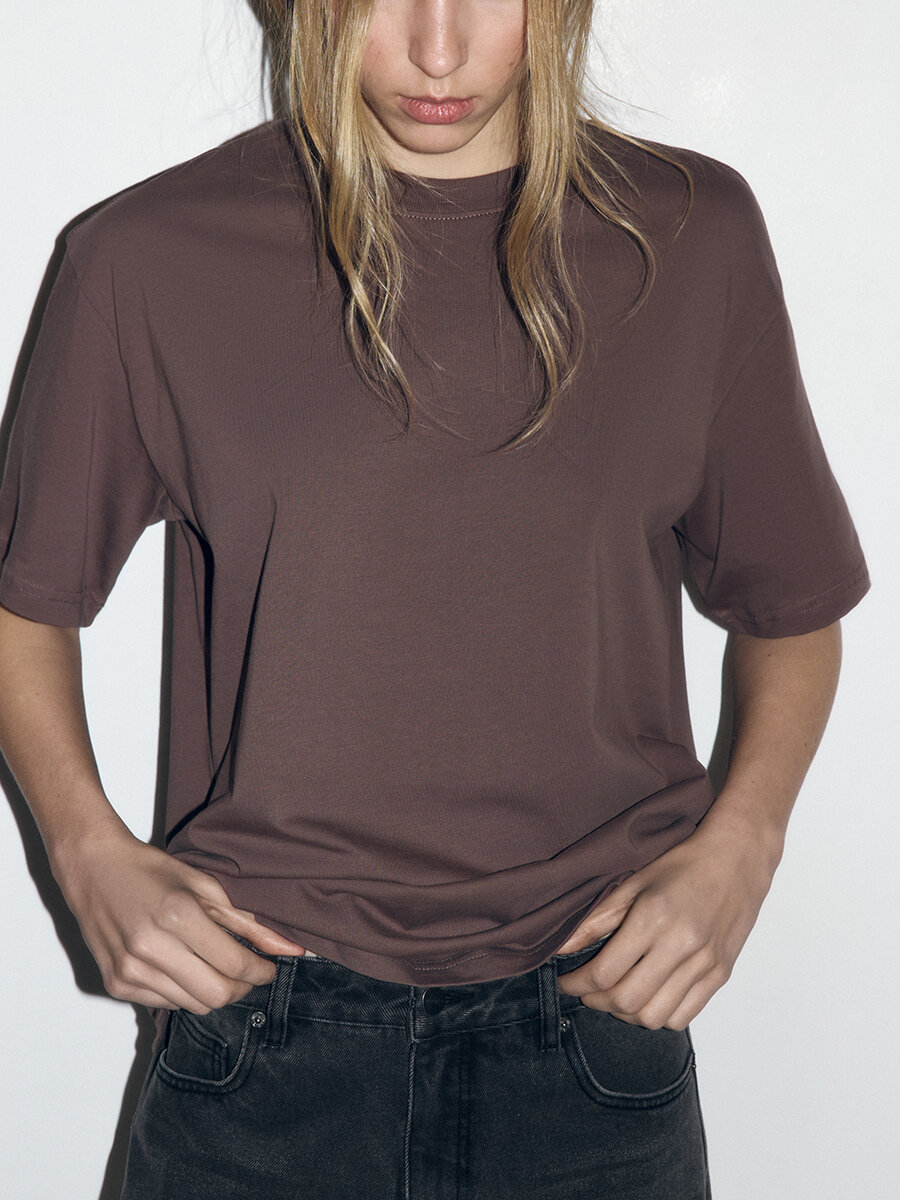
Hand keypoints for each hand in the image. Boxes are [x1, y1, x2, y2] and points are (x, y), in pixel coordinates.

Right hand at [51, 825, 305, 1013]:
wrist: (93, 869)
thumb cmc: (151, 871)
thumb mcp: (205, 886)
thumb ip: (248, 923)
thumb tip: (289, 949)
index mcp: (178, 917)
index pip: (234, 965)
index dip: (261, 971)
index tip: (270, 967)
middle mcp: (151, 949)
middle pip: (216, 996)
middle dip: (242, 987)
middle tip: (248, 972)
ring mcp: (130, 971)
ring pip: (192, 1006)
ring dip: (213, 990)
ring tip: (213, 965)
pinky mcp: (116, 984)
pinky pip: (166, 1003)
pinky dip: (183, 991)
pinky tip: (182, 966)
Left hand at [555, 809, 780, 1029]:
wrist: (736, 858)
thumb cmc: (682, 865)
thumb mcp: (633, 883)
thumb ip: (596, 920)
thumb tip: (560, 949)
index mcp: (652, 918)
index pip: (604, 973)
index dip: (576, 984)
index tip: (566, 981)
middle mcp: (680, 945)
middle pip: (626, 1001)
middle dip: (596, 1002)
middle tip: (585, 991)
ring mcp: (704, 964)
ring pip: (653, 1017)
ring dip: (625, 1014)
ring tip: (615, 995)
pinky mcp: (720, 974)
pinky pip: (682, 1017)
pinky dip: (658, 1016)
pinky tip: (647, 996)